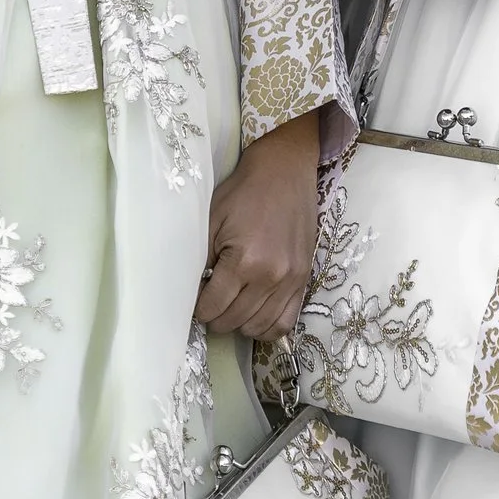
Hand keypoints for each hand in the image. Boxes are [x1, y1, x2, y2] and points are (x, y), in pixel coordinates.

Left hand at [196, 112, 323, 338]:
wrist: (285, 172)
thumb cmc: (243, 192)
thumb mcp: (212, 220)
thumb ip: (202, 260)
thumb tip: (194, 292)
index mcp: (245, 261)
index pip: (213, 307)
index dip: (198, 309)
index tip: (194, 302)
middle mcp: (271, 277)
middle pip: (234, 320)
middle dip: (216, 318)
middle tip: (209, 305)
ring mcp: (291, 281)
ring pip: (259, 326)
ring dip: (239, 324)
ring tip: (229, 309)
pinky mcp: (304, 279)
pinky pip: (286, 321)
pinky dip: (267, 327)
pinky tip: (253, 317)